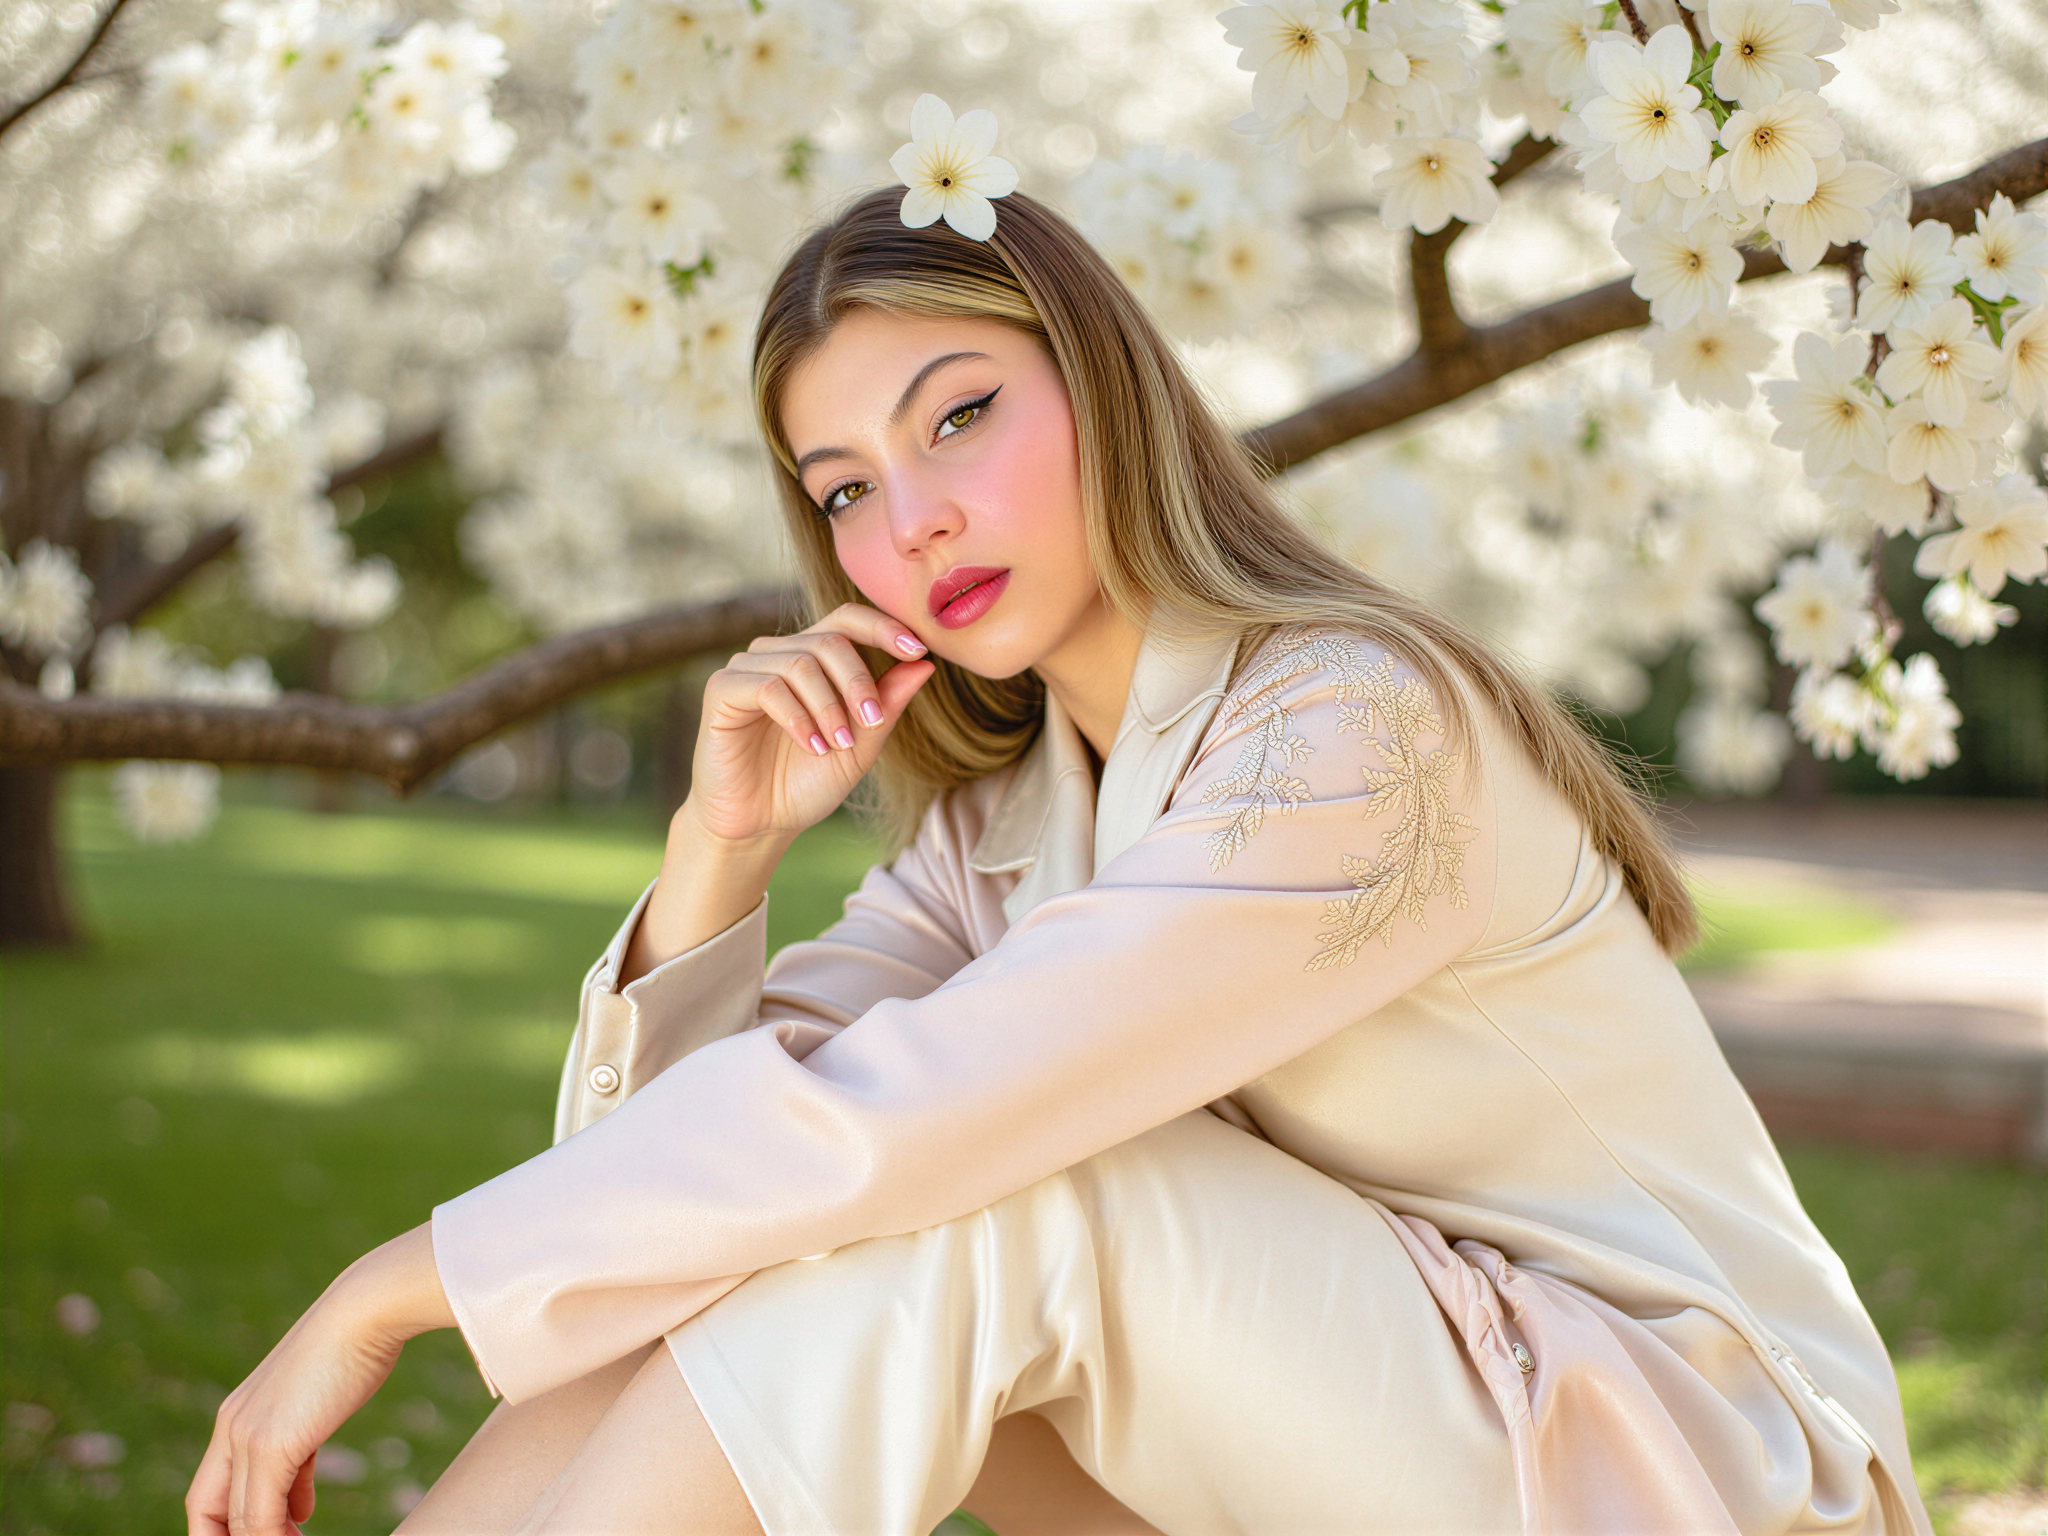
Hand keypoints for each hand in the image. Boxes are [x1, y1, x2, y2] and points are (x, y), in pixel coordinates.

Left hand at [186, 1225, 454, 1535]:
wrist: (365, 1309)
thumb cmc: (352, 1349)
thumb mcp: (315, 1409)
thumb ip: (297, 1453)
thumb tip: (298, 1506)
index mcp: (235, 1417)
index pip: (206, 1494)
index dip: (220, 1527)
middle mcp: (230, 1429)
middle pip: (205, 1511)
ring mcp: (247, 1436)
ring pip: (235, 1517)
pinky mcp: (272, 1443)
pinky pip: (260, 1513)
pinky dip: (274, 1534)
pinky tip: (300, 1533)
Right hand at [684, 602, 935, 847]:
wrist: (760, 823)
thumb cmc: (807, 782)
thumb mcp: (860, 745)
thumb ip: (886, 704)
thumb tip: (925, 665)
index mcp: (813, 658)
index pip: (848, 620)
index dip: (884, 628)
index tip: (919, 651)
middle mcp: (779, 654)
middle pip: (830, 641)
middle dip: (858, 682)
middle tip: (870, 722)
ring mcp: (747, 668)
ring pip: (801, 664)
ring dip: (829, 707)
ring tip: (838, 745)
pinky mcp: (721, 690)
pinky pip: (767, 687)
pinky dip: (797, 718)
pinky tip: (812, 747)